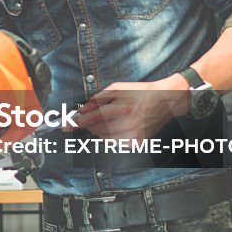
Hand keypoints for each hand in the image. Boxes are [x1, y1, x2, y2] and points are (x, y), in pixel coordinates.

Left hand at [70, 77, 189, 140]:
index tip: (66, 125)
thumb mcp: (117, 89)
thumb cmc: (140, 92)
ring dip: (98, 130)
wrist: (165, 101)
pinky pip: (115, 142)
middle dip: (88, 125)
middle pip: (97, 129)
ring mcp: (134, 135)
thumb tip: (81, 109)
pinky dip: (109, 136)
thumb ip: (97, 99)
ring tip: (108, 118)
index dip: (77, 122)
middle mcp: (129, 123)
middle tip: (85, 119)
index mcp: (123, 108)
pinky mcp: (137, 142)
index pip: (93, 118)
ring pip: (104, 137)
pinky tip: (115, 126)